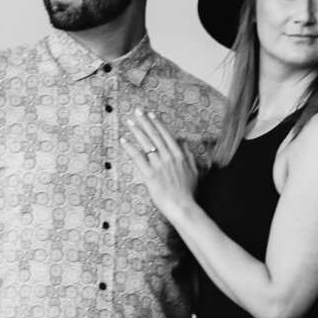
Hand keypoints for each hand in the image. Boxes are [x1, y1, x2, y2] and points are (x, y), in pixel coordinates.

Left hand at [123, 108, 200, 222]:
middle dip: (145, 121)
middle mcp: (169, 156)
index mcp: (179, 155)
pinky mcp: (150, 174)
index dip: (157, 123)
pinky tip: (123, 140)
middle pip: (154, 135)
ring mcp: (159, 165)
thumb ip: (189, 156)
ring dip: (137, 131)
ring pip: (146, 143)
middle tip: (137, 111)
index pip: (166, 135)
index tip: (150, 114)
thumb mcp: (194, 171)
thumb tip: (184, 143)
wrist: (183, 207)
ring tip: (129, 121)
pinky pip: (138, 157)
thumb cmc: (189, 192)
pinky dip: (129, 148)